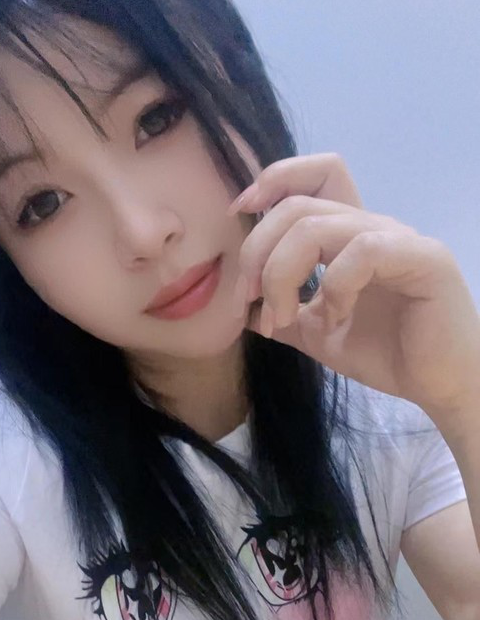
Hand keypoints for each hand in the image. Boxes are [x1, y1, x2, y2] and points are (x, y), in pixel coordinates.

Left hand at [230, 152, 479, 421]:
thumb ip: (285, 315)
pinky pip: (362, 252)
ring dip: (282, 273)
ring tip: (280, 319)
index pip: (315, 175)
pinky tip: (336, 318)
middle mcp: (372, 227)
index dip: (273, 181)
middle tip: (248, 299)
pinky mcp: (422, 260)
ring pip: (319, 225)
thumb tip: (241, 309)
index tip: (238, 214)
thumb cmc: (389, 354)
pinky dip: (335, 286)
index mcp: (349, 236)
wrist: (440, 385)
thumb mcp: (320, 335)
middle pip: (298, 204)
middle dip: (258, 250)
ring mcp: (398, 240)